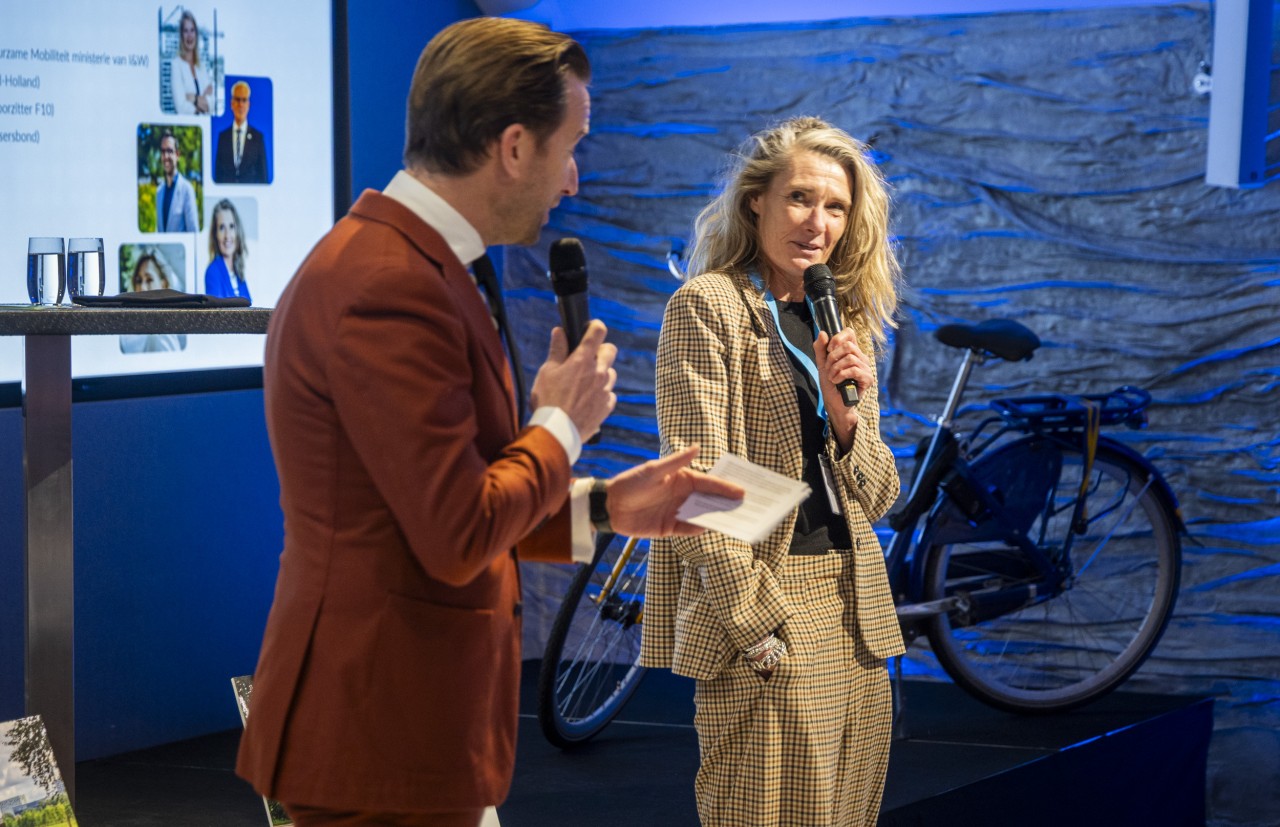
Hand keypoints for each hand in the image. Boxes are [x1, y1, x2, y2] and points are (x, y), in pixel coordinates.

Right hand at [529, 320, 616, 441]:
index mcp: (583, 360)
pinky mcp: (607, 406)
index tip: (589, 329)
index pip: (598, 331)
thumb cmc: (548, 400)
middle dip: (601, 350)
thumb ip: (557, 350)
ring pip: (611, 373)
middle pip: (610, 350)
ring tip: (584, 384)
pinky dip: (601, 394)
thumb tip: (559, 331)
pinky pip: (609, 394)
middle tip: (586, 359)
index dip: (594, 327)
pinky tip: (587, 400)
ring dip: (601, 374)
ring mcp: (605, 390)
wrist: (557, 431)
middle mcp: (599, 372)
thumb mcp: (547, 372)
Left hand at [606, 446, 743, 537]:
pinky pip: (688, 530)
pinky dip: (699, 529)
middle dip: (726, 504)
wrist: (609, 506)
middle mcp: (683, 496)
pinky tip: (711, 529)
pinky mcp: (669, 528)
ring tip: (735, 522)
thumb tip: (697, 447)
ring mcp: (677, 512)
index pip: (708, 483)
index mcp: (682, 479)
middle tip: (747, 508)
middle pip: (709, 500)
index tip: (742, 492)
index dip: (725, 488)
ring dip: (716, 518)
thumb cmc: (631, 482)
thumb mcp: (653, 471)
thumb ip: (676, 462)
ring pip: (702, 516)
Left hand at [815, 329, 870, 452]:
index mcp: (852, 351)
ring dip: (835, 369)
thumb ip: (820, 349)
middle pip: (848, 346)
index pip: (849, 333)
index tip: (829, 349)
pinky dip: (841, 375)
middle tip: (828, 368)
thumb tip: (822, 332)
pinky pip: (854, 370)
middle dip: (833, 357)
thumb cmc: (830, 383)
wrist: (834, 402)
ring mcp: (866, 368)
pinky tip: (837, 381)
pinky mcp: (868, 379)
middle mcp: (861, 357)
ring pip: (850, 358)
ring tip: (832, 378)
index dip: (838, 338)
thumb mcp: (822, 364)